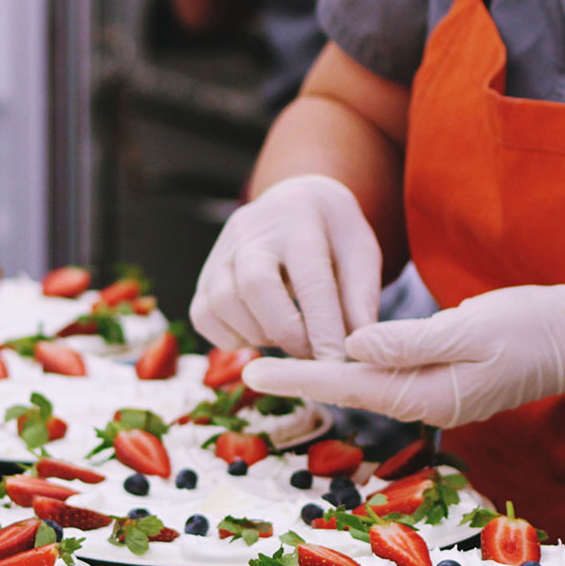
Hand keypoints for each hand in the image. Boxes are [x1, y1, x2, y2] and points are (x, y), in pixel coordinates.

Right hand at [189, 175, 382, 358]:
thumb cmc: (333, 235)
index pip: (310, 278)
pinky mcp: (205, 274)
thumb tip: (357, 346)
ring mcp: (222, 251)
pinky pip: (203, 316)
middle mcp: (253, 231)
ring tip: (289, 338)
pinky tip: (260, 333)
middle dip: (285, 331)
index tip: (335, 361)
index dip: (323, 326)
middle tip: (310, 353)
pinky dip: (230, 338)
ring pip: (223, 304)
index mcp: (300, 220)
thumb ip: (361, 297)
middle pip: (255, 286)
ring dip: (259, 335)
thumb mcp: (361, 253)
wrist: (295, 204)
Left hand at [242, 284, 564, 427]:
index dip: (299, 376)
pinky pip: (390, 378)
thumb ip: (410, 341)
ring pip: (368, 387)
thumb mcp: (472, 327)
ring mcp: (435, 396)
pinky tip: (336, 356)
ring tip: (278, 362)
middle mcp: (426, 403)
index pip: (350, 385)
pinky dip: (358, 369)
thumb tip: (354, 348)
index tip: (253, 371)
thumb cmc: (532, 327)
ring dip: (324, 376)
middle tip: (247, 367)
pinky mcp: (443, 383)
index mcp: (429, 394)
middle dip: (301, 380)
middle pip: (351, 391)